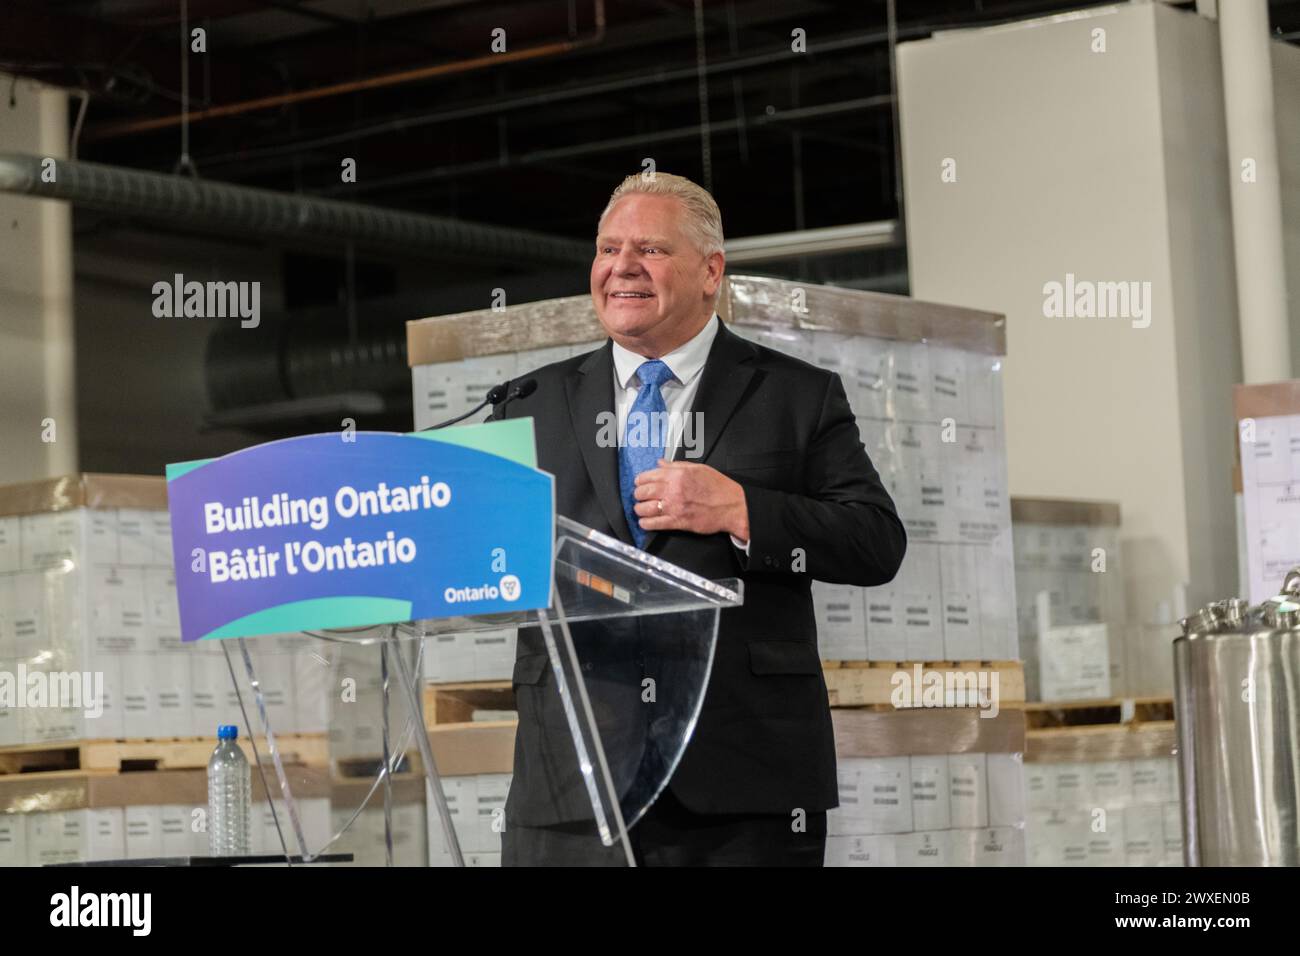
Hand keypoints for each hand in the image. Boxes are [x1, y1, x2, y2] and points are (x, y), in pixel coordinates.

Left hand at [633, 459, 749, 541]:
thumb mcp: (698, 468)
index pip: (648, 476)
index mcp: (678, 474)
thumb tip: (660, 463)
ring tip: (641, 510)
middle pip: (643, 492)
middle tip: (639, 497)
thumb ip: (676, 465)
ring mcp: (675, 506)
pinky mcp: (678, 521)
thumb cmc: (718, 487)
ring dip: (639, 510)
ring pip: (645, 508)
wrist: (732, 506)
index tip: (639, 483)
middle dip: (638, 495)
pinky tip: (645, 522)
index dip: (640, 480)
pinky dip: (646, 524)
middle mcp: (673, 489)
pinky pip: (654, 523)